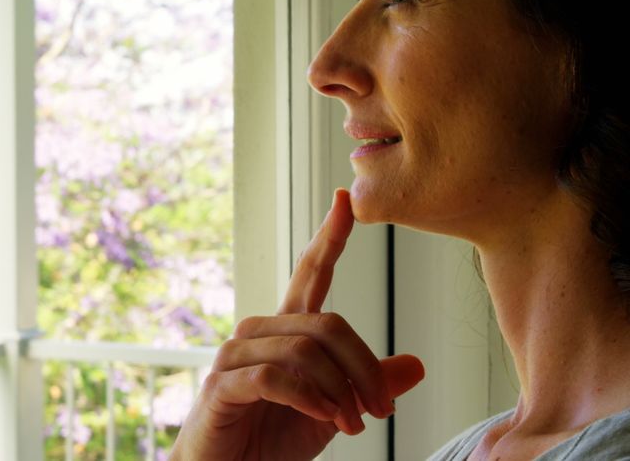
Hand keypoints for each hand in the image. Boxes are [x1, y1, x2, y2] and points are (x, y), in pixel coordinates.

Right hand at [170, 188, 424, 460]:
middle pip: (326, 323)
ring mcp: (235, 357)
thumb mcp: (332, 412)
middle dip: (364, 367)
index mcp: (284, 333)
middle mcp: (257, 333)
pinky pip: (276, 376)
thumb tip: (416, 365)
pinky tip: (326, 419)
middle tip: (381, 411)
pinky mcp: (222, 385)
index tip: (346, 202)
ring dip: (340, 390)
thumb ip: (366, 385)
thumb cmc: (269, 442)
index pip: (310, 274)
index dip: (329, 238)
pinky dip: (310, 399)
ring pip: (305, 350)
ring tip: (352, 424)